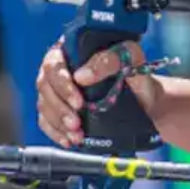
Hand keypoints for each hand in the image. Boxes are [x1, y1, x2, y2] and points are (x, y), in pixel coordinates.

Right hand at [34, 39, 155, 146]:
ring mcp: (58, 88)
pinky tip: (68, 139)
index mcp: (72, 49)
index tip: (78, 102)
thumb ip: (110, 59)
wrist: (144, 97)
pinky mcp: (59, 107)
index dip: (62, 83)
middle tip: (76, 123)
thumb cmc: (135, 73)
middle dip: (59, 108)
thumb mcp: (130, 58)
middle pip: (44, 85)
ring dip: (58, 122)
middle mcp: (61, 67)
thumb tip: (82, 76)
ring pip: (44, 104)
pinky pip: (46, 120)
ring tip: (76, 135)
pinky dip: (55, 132)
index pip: (54, 61)